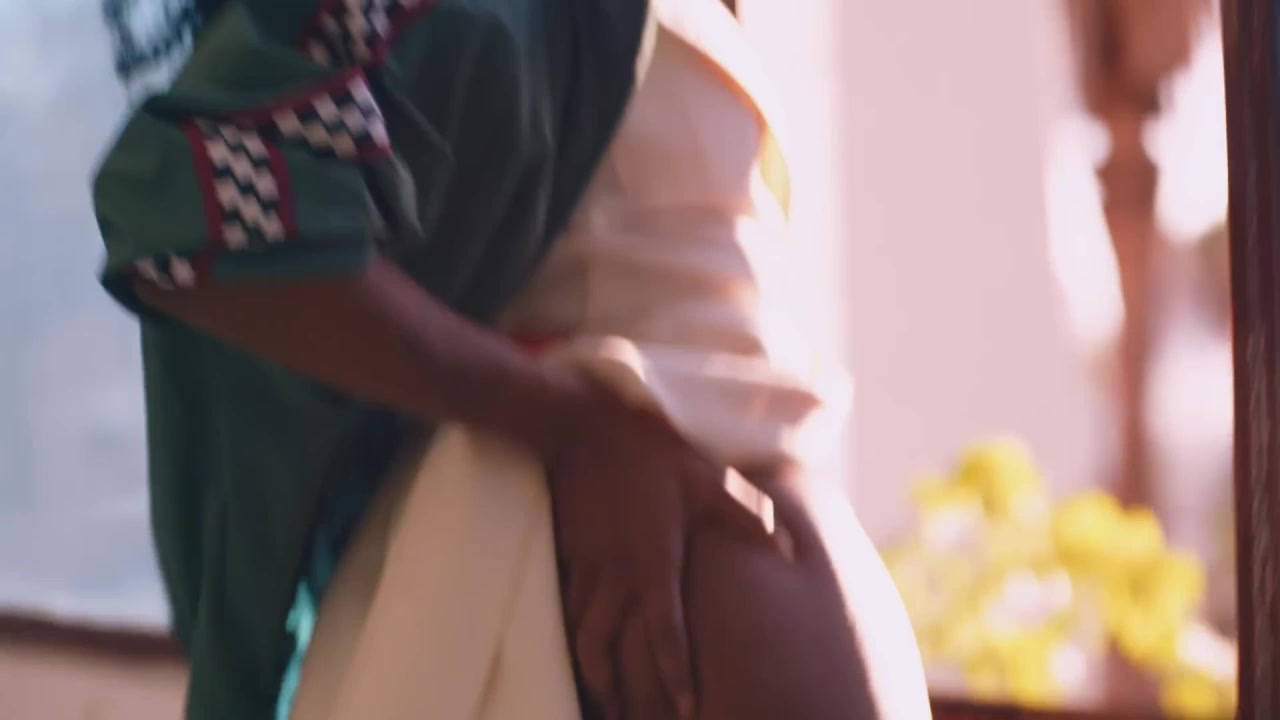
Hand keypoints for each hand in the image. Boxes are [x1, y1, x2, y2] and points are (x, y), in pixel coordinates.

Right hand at [541, 377, 764, 719]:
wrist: (584, 427)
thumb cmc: (653, 453)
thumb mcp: (707, 479)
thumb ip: (746, 516)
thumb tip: (788, 548)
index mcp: (654, 560)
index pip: (664, 631)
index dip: (675, 675)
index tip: (688, 709)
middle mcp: (617, 574)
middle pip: (609, 650)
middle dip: (621, 692)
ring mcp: (590, 569)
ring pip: (584, 638)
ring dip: (595, 676)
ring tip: (609, 704)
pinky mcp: (572, 559)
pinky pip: (572, 614)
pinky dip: (579, 643)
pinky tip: (590, 658)